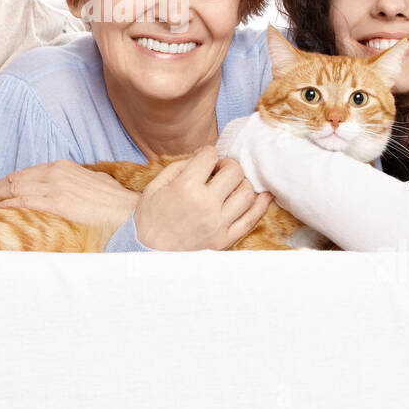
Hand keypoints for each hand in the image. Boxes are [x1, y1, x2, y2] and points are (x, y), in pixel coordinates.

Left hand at [0, 159, 139, 230]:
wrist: (129, 211)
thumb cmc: (115, 202)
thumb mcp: (92, 185)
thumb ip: (74, 185)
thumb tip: (67, 192)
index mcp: (64, 166)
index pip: (27, 172)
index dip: (7, 181)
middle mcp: (56, 171)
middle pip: (16, 177)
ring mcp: (56, 185)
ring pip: (14, 187)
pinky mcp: (57, 200)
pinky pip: (23, 200)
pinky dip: (4, 203)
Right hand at [133, 146, 272, 250]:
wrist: (146, 254)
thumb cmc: (149, 220)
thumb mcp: (155, 187)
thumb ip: (178, 168)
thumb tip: (201, 158)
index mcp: (186, 188)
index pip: (210, 156)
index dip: (208, 153)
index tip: (205, 159)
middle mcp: (206, 204)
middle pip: (234, 171)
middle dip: (228, 165)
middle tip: (220, 170)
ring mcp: (218, 224)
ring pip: (246, 193)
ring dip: (242, 183)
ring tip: (232, 185)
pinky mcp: (224, 240)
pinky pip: (251, 219)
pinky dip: (260, 205)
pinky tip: (262, 196)